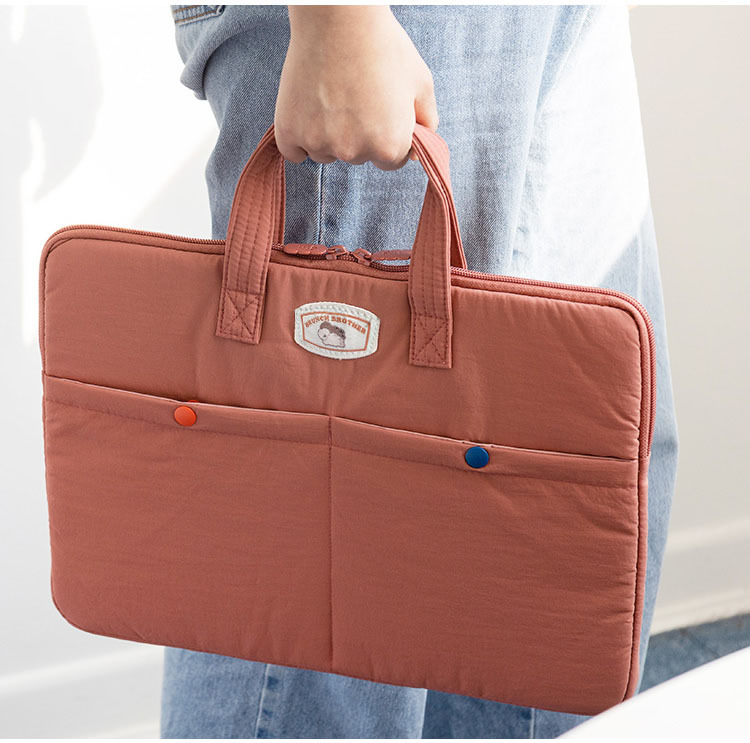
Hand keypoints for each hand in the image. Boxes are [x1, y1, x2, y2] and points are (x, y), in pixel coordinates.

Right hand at [275, 5, 437, 170]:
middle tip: (353, 94)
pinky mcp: (289, 132)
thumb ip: (426, 123)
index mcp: (390, 146)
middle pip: (357, 157)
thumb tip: (417, 153)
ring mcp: (320, 143)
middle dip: (357, 134)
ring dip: (327, 135)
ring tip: (329, 95)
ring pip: (325, 153)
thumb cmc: (382, 45)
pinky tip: (306, 111)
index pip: (390, 160)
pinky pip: (294, 151)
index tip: (377, 111)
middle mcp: (355, 152)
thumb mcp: (421, 83)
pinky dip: (297, 138)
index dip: (386, 135)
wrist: (338, 16)